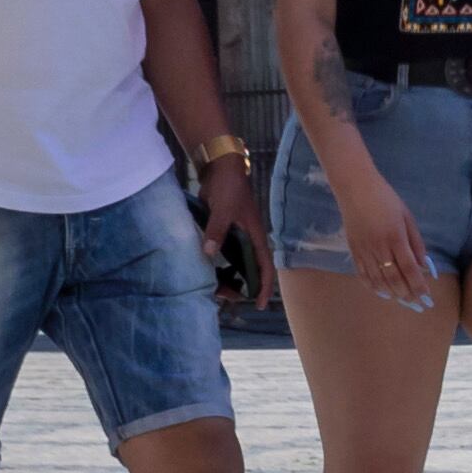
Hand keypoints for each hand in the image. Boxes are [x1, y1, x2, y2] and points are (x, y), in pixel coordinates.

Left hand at [197, 158, 276, 311]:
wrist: (220, 168)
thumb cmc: (228, 187)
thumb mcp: (223, 209)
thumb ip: (216, 230)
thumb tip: (208, 253)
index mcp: (255, 235)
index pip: (265, 266)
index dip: (265, 286)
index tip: (259, 305)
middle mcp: (248, 239)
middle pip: (250, 270)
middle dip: (242, 287)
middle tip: (225, 298)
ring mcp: (237, 236)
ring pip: (236, 263)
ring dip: (229, 277)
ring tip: (215, 289)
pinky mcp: (224, 231)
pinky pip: (223, 254)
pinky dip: (218, 264)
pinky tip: (206, 272)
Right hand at [333, 168, 438, 313]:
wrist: (355, 187)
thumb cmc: (385, 198)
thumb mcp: (407, 216)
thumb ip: (415, 241)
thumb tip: (422, 264)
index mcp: (395, 237)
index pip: (409, 268)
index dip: (418, 285)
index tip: (426, 296)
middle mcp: (380, 247)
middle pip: (394, 278)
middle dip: (407, 293)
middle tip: (416, 303)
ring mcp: (364, 250)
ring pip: (378, 280)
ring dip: (391, 293)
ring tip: (401, 300)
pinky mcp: (353, 250)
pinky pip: (363, 274)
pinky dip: (372, 286)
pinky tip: (381, 292)